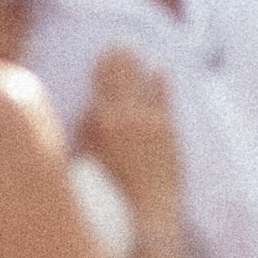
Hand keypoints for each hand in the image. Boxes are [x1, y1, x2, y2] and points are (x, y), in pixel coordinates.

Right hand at [82, 49, 181, 222]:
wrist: (147, 212)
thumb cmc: (111, 192)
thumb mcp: (89, 159)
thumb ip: (87, 129)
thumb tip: (89, 106)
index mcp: (105, 123)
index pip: (103, 85)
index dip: (104, 66)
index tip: (104, 52)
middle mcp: (129, 118)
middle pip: (124, 80)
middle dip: (121, 61)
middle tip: (119, 45)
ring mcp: (152, 124)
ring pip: (144, 86)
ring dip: (139, 68)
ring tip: (136, 53)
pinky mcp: (170, 134)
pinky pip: (165, 102)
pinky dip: (163, 85)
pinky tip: (161, 71)